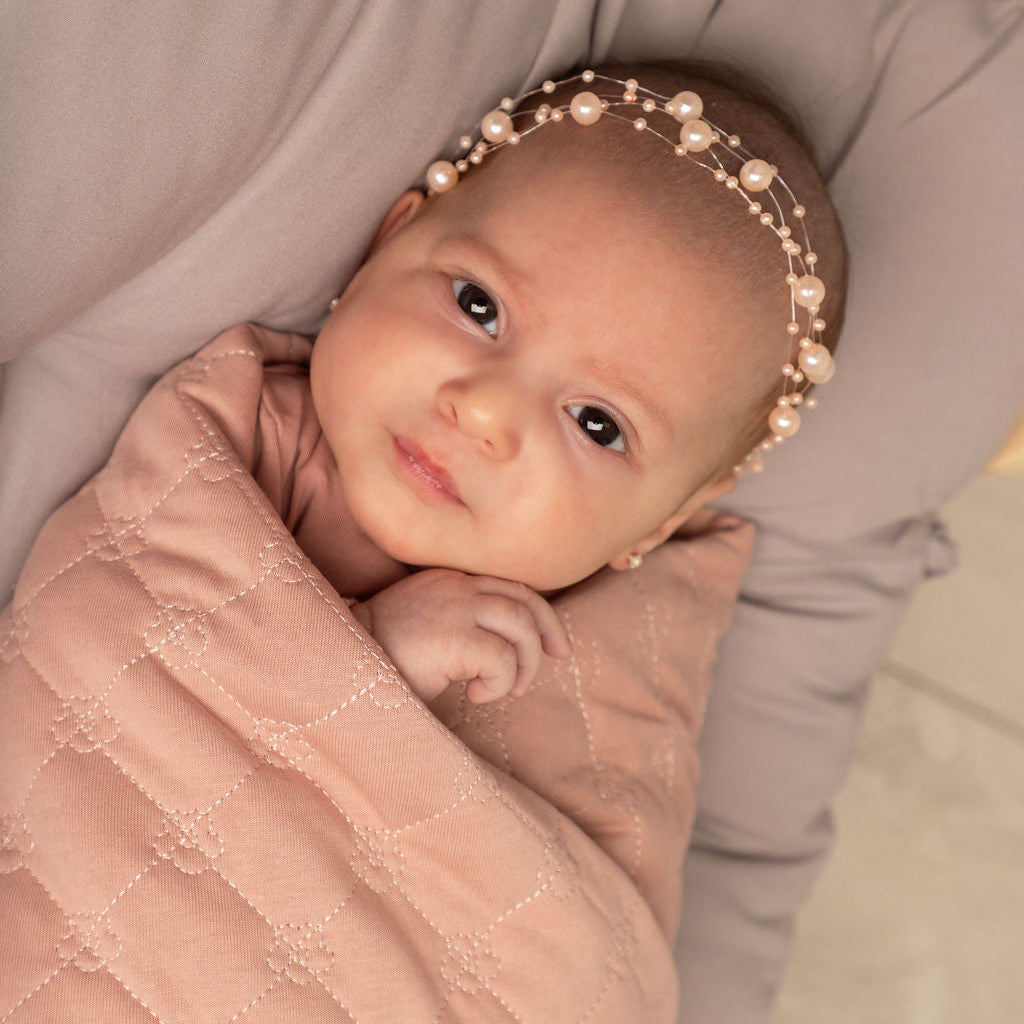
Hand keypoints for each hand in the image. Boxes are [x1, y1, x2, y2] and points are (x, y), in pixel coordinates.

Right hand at [351, 569, 570, 703]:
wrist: (338, 664)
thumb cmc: (381, 654)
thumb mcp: (428, 625)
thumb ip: (463, 622)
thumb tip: (509, 650)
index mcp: (450, 579)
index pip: (512, 586)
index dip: (542, 614)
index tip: (556, 646)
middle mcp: (456, 586)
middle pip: (525, 601)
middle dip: (546, 636)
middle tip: (552, 664)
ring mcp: (454, 608)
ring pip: (520, 626)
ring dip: (525, 664)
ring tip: (505, 689)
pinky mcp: (453, 637)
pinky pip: (501, 658)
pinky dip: (500, 683)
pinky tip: (475, 696)